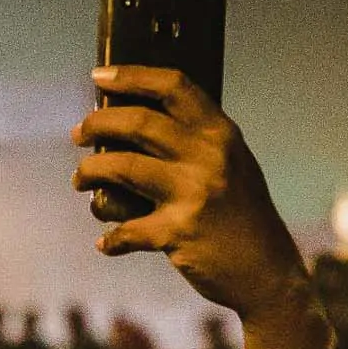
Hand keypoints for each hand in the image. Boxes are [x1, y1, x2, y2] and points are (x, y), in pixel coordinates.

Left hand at [72, 65, 306, 318]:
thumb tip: (132, 120)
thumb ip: (195, 141)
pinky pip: (126, 230)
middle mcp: (209, 157)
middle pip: (138, 123)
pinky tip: (106, 242)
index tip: (99, 76)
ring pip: (122, 167)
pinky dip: (111, 238)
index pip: (173, 87)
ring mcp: (194, 194)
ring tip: (81, 179)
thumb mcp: (232, 164)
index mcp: (221, 134)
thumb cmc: (242, 215)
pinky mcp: (178, 233)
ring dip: (90, 171)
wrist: (267, 272)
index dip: (131, 76)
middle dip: (97, 124)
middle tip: (79, 134)